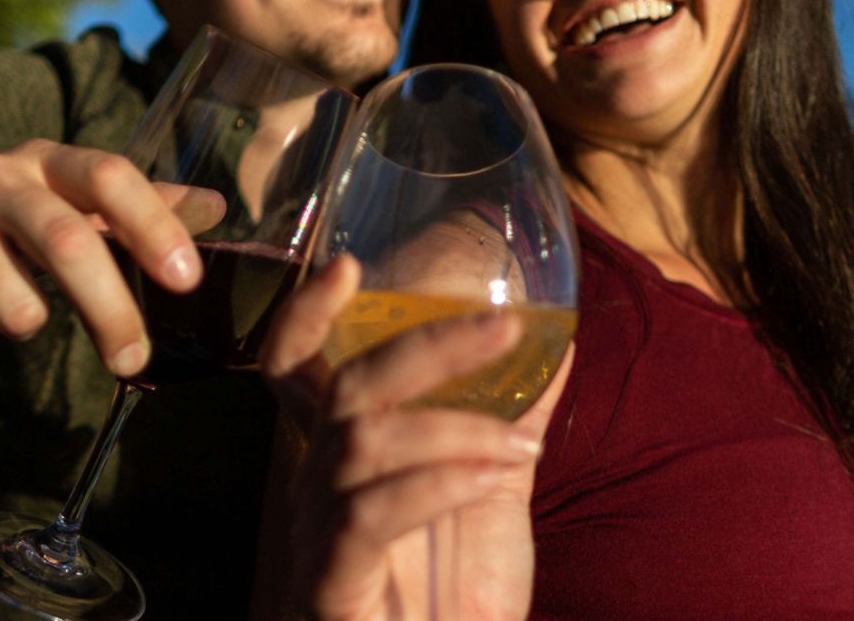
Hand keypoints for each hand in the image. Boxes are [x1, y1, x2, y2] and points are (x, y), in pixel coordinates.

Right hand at [0, 139, 223, 375]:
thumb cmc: (0, 222)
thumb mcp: (64, 202)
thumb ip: (138, 207)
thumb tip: (218, 207)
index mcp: (44, 159)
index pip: (109, 176)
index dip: (152, 223)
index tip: (187, 279)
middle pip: (68, 243)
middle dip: (111, 310)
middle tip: (134, 359)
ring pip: (17, 304)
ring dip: (26, 323)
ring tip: (6, 303)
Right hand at [261, 256, 573, 620]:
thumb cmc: (452, 596)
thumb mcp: (490, 492)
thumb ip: (510, 418)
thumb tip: (559, 345)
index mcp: (341, 456)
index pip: (295, 367)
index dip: (309, 313)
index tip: (352, 265)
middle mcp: (317, 486)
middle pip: (351, 386)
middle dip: (428, 346)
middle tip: (504, 329)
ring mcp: (316, 535)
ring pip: (364, 441)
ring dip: (457, 428)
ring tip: (525, 442)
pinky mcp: (330, 585)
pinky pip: (370, 514)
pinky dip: (437, 484)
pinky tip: (491, 478)